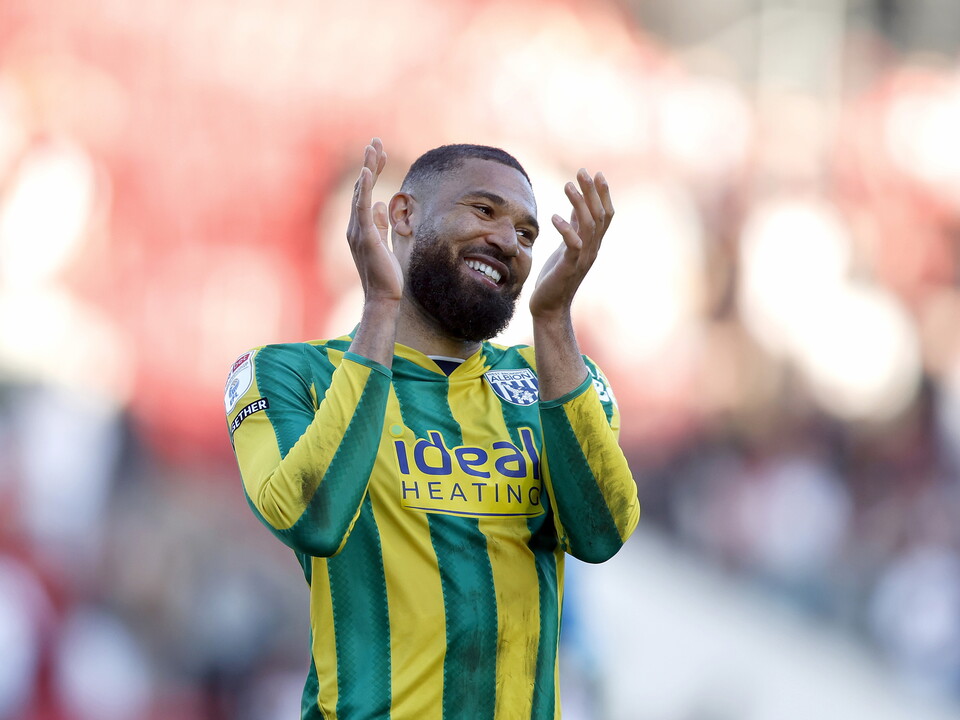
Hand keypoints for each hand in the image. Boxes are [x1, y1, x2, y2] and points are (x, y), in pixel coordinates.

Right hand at [346, 138, 402, 302]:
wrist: (382, 296)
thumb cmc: (385, 274)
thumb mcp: (383, 243)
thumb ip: (379, 224)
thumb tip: (380, 204)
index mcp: (360, 227)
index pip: (365, 193)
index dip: (372, 172)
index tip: (380, 155)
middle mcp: (354, 226)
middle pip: (360, 188)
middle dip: (369, 163)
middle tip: (376, 141)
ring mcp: (357, 231)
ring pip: (360, 193)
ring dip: (367, 169)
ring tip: (373, 148)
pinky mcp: (364, 236)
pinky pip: (361, 207)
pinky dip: (363, 188)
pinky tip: (367, 172)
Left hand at [529, 168, 613, 319]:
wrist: (549, 306)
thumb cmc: (556, 275)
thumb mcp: (566, 246)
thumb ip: (575, 226)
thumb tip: (578, 204)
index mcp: (593, 244)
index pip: (605, 215)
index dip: (603, 194)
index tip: (597, 173)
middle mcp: (592, 249)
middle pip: (599, 215)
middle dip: (592, 192)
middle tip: (583, 171)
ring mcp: (582, 258)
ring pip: (588, 226)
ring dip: (579, 203)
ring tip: (567, 185)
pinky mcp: (569, 267)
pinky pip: (572, 245)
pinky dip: (565, 229)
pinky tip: (554, 217)